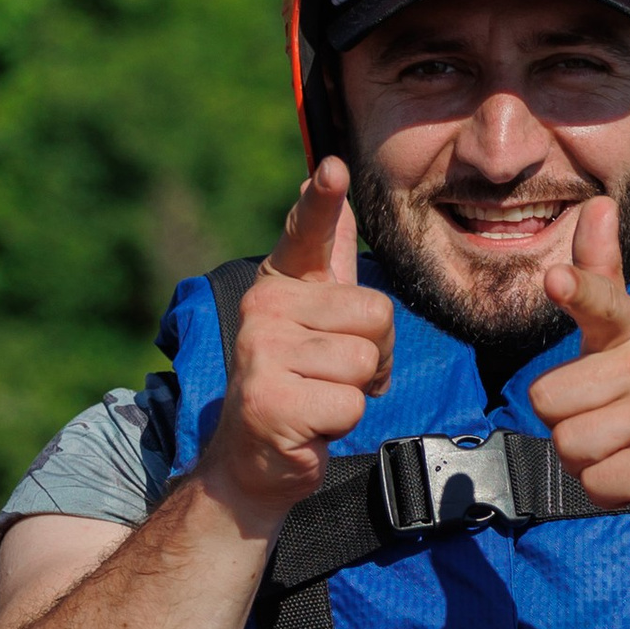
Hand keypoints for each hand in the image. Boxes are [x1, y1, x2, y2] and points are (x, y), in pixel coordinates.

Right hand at [196, 161, 394, 527]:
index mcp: (280, 283)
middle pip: (375, 312)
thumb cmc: (299, 382)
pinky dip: (342, 423)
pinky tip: (311, 424)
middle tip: (334, 377)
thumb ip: (327, 254)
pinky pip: (350, 402)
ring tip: (322, 398)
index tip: (332, 168)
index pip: (306, 232)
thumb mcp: (315, 315)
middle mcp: (263, 308)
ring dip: (357, 391)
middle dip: (375, 355)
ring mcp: (261, 352)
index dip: (321, 201)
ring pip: (365, 360)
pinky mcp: (270, 400)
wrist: (254, 460)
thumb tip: (330, 172)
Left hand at [527, 198, 629, 538]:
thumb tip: (598, 202)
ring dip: (586, 460)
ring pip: (568, 445)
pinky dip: (607, 491)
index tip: (556, 280)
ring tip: (625, 451)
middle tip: (612, 427)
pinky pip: (594, 483)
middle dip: (568, 424)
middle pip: (548, 399)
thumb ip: (601, 279)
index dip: (579, 291)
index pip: (604, 304)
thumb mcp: (628, 340)